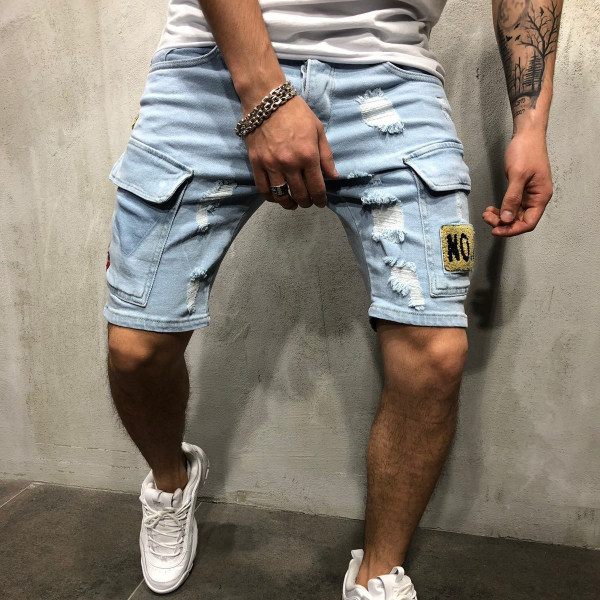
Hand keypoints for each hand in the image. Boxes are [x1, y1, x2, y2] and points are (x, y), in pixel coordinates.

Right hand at [243, 95, 338, 209]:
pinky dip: (271, 198)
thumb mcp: (318, 131)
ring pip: (281, 195)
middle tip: (309, 202)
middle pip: (300, 195)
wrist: (266, 99)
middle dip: (307, 202)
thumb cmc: (296, 113)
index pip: (317, 187)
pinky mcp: (256, 163)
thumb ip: (326, 156)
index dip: (321, 199)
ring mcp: (271, 165)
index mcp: (308, 156)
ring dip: (289, 204)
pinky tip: (277, 197)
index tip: (321, 202)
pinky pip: (263, 189)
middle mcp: (290, 164)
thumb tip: (333, 177)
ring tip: (293, 204)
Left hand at [482, 132, 552, 235]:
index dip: (512, 230)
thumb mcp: (517, 175)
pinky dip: (501, 209)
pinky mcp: (521, 190)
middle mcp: (536, 198)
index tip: (496, 230)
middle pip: (520, 220)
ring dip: (500, 217)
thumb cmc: (526, 151)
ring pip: (514, 214)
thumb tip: (506, 219)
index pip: (528, 222)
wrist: (527, 134)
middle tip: (487, 218)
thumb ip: (512, 198)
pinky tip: (491, 209)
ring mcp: (528, 194)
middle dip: (503, 223)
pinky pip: (511, 205)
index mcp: (541, 197)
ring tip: (486, 213)